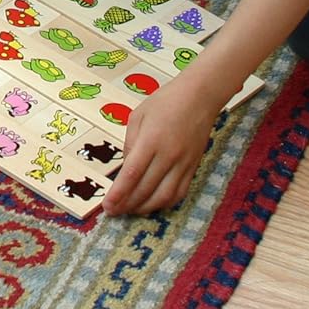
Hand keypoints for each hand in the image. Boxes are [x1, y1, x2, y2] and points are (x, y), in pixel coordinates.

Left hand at [101, 73, 227, 215]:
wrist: (200, 96)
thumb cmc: (165, 101)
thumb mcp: (138, 116)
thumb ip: (130, 144)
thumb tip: (126, 169)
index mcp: (151, 141)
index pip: (132, 174)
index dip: (119, 194)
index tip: (107, 206)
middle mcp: (169, 156)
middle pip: (146, 189)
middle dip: (127, 205)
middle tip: (113, 212)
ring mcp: (184, 164)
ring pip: (164, 196)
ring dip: (145, 208)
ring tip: (130, 211)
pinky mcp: (193, 167)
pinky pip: (179, 193)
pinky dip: (164, 203)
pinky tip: (152, 204)